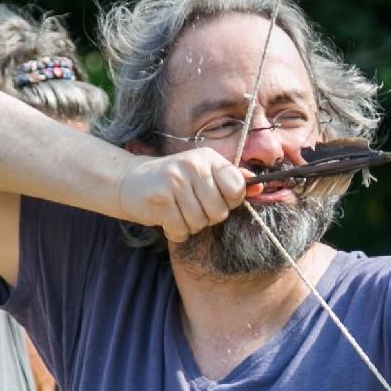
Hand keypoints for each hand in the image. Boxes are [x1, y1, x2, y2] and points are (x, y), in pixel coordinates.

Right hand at [117, 150, 252, 241]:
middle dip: (208, 217)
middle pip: (219, 211)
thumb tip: (260, 187)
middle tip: (192, 207)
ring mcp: (175, 182)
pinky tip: (167, 218)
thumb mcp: (202, 173)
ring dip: (190, 225)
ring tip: (178, 212)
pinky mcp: (160, 199)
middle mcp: (192, 166)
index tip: (218, 200)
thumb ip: (231, 179)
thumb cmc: (172, 181)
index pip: (237, 188)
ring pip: (200, 223)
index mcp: (208, 158)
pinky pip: (181, 230)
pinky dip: (175, 231)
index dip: (230, 201)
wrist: (130, 181)